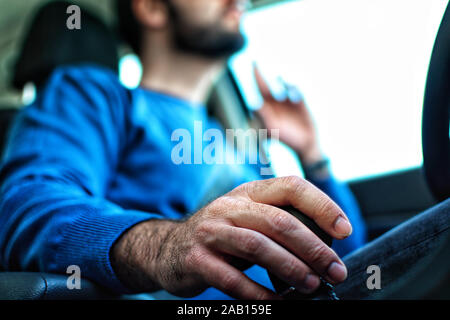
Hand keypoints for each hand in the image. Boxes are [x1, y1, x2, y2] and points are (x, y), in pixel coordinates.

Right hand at [111, 176, 352, 299]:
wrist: (169, 248)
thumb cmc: (221, 235)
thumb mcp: (247, 219)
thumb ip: (278, 224)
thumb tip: (325, 248)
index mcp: (248, 193)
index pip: (290, 187)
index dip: (322, 205)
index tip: (344, 230)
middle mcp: (229, 207)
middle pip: (279, 221)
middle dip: (313, 248)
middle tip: (335, 270)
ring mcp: (211, 231)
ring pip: (258, 247)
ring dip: (291, 269)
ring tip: (312, 285)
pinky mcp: (196, 259)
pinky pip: (232, 278)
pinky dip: (258, 293)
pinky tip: (277, 302)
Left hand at [253, 65, 323, 164]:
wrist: (305, 145)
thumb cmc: (286, 139)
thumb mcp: (272, 128)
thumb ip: (263, 116)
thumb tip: (253, 105)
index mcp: (267, 108)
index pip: (259, 89)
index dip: (256, 76)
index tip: (253, 63)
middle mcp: (276, 103)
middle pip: (266, 85)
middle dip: (260, 74)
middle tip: (254, 61)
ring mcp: (288, 103)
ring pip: (283, 85)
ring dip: (282, 80)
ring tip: (281, 80)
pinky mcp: (300, 104)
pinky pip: (296, 90)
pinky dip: (294, 87)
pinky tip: (292, 90)